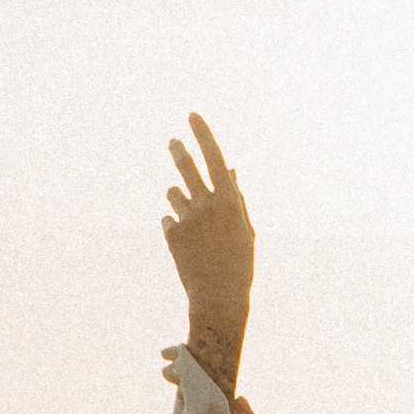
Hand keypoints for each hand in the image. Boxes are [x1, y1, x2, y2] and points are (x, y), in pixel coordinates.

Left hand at [162, 113, 255, 332]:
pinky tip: (188, 246)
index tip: (192, 116)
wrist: (218, 298)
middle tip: (173, 142)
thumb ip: (235, 196)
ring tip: (192, 221)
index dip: (203, 134)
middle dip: (179, 151)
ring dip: (179, 198)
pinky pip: (168, 218)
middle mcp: (207, 205)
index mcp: (230, 201)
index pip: (214, 157)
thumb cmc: (238, 263)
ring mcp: (187, 218)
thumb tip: (228, 168)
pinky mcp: (171, 233)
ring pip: (174, 194)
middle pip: (186, 166)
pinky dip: (176, 226)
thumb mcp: (244, 228)